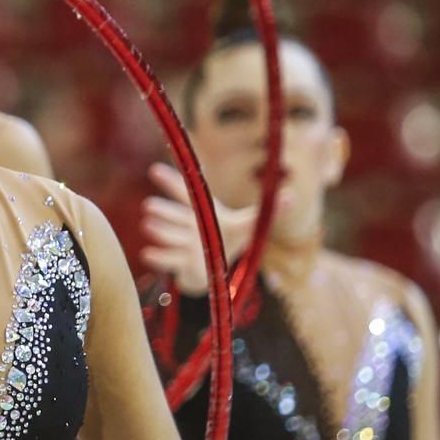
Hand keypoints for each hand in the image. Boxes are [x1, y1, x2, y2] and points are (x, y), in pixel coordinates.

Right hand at [139, 162, 290, 296]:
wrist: (214, 268)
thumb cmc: (228, 240)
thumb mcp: (247, 225)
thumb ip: (267, 212)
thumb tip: (292, 196)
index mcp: (203, 213)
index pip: (187, 194)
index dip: (171, 181)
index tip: (154, 170)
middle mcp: (188, 226)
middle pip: (175, 216)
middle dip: (163, 211)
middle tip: (149, 205)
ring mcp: (183, 244)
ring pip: (170, 235)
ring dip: (160, 231)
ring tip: (149, 225)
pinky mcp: (182, 265)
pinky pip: (169, 260)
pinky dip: (159, 258)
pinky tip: (148, 253)